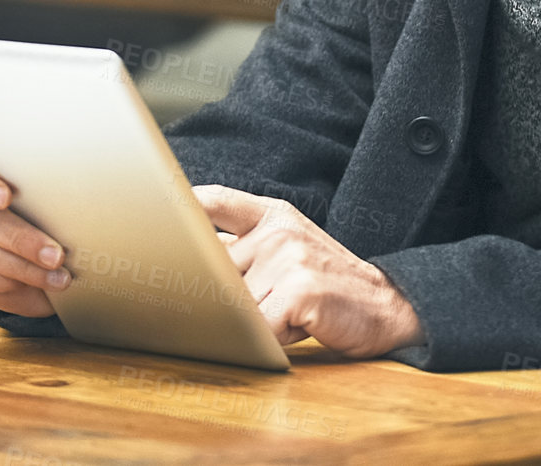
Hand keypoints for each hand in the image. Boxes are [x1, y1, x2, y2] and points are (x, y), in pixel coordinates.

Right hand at [0, 148, 69, 316]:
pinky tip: (34, 286)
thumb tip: (81, 196)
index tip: (5, 197)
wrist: (32, 242)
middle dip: (22, 240)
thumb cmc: (42, 205)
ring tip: (58, 277)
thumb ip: (46, 186)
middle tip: (56, 255)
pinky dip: (7, 284)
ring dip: (24, 268)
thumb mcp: (45, 189)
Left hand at [193, 185, 424, 357]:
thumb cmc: (326, 283)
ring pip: (232, 302)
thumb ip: (244, 246)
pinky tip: (295, 328)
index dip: (181, 204)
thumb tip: (185, 258)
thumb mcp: (288, 248)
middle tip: (247, 306)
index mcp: (272, 215)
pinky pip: (256, 326)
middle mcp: (277, 230)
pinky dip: (268, 338)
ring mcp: (288, 257)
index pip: (215, 200)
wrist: (386, 305)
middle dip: (219, 296)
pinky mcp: (298, 290)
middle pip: (212, 267)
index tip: (153, 213)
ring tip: (282, 316)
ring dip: (250, 321)